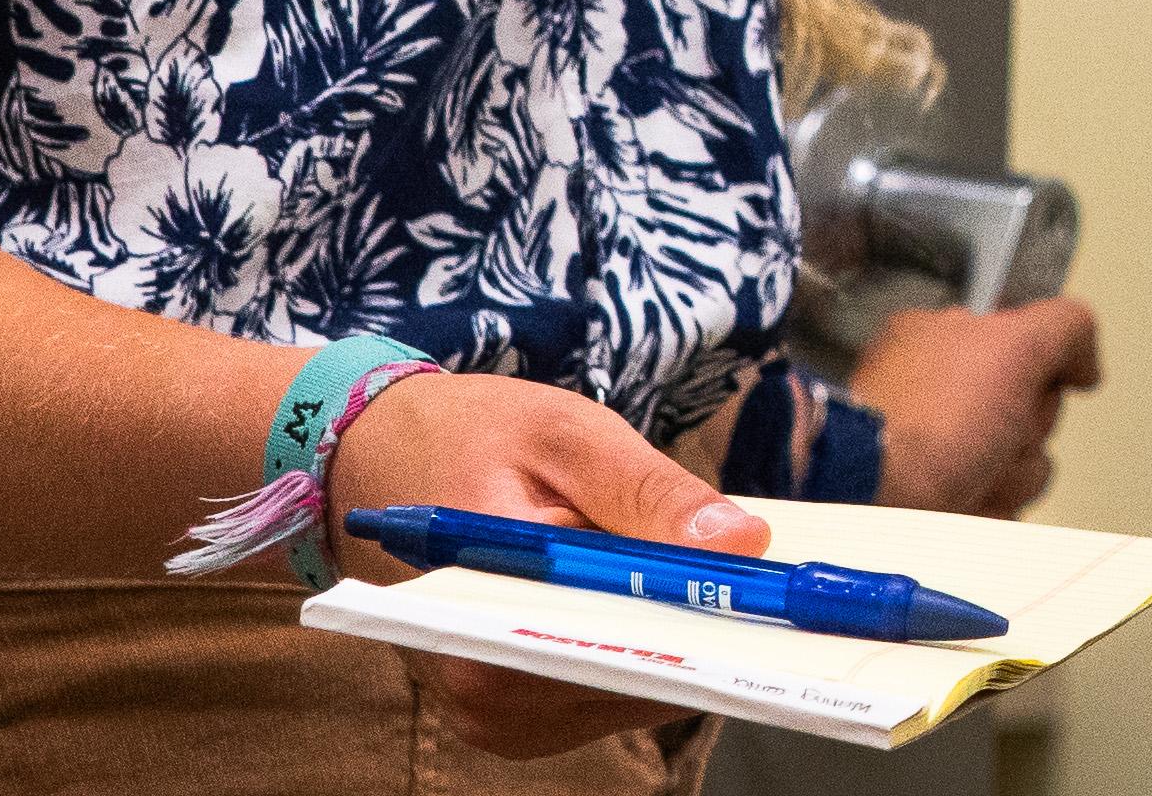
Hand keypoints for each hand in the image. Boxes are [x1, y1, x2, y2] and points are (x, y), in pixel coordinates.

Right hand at [325, 367, 769, 762]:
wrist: (369, 462)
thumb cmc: (468, 436)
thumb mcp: (567, 434)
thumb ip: (653, 493)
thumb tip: (745, 544)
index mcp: (489, 618)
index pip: (625, 648)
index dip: (712, 624)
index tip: (782, 599)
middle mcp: (487, 692)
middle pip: (636, 681)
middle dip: (706, 629)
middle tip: (769, 575)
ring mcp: (497, 716)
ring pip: (631, 692)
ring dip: (677, 638)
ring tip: (710, 573)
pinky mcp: (513, 715)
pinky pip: (606, 692)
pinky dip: (644, 647)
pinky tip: (663, 596)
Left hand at [849, 296, 1104, 519]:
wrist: (875, 499)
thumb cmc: (933, 420)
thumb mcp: (1015, 344)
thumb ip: (1065, 327)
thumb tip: (1085, 363)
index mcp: (941, 338)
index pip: (1030, 352)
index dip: (1039, 376)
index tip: (1027, 386)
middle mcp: (937, 390)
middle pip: (1032, 412)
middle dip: (1026, 433)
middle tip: (993, 437)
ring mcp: (937, 449)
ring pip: (1020, 465)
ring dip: (1010, 477)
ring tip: (970, 481)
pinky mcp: (940, 501)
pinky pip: (998, 507)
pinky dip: (989, 511)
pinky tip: (962, 507)